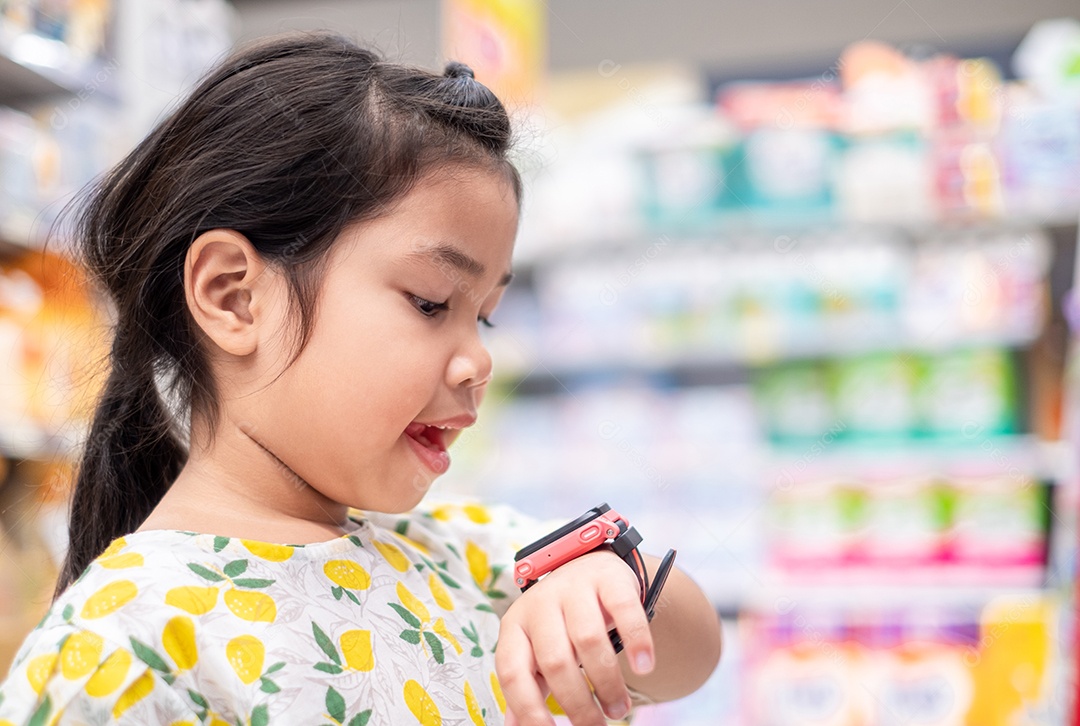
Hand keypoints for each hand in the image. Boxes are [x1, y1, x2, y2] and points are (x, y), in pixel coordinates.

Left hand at [495, 549, 654, 724]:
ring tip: (618, 708)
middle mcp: (540, 603)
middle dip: (578, 704)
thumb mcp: (536, 649)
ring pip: (589, 640)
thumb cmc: (559, 622)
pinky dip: (637, 642)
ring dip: (607, 683)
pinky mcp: (608, 578)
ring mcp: (574, 587)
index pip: (512, 671)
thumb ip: (528, 686)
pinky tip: (644, 667)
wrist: (587, 570)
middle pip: (555, 661)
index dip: (529, 709)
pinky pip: (625, 610)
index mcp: (515, 626)